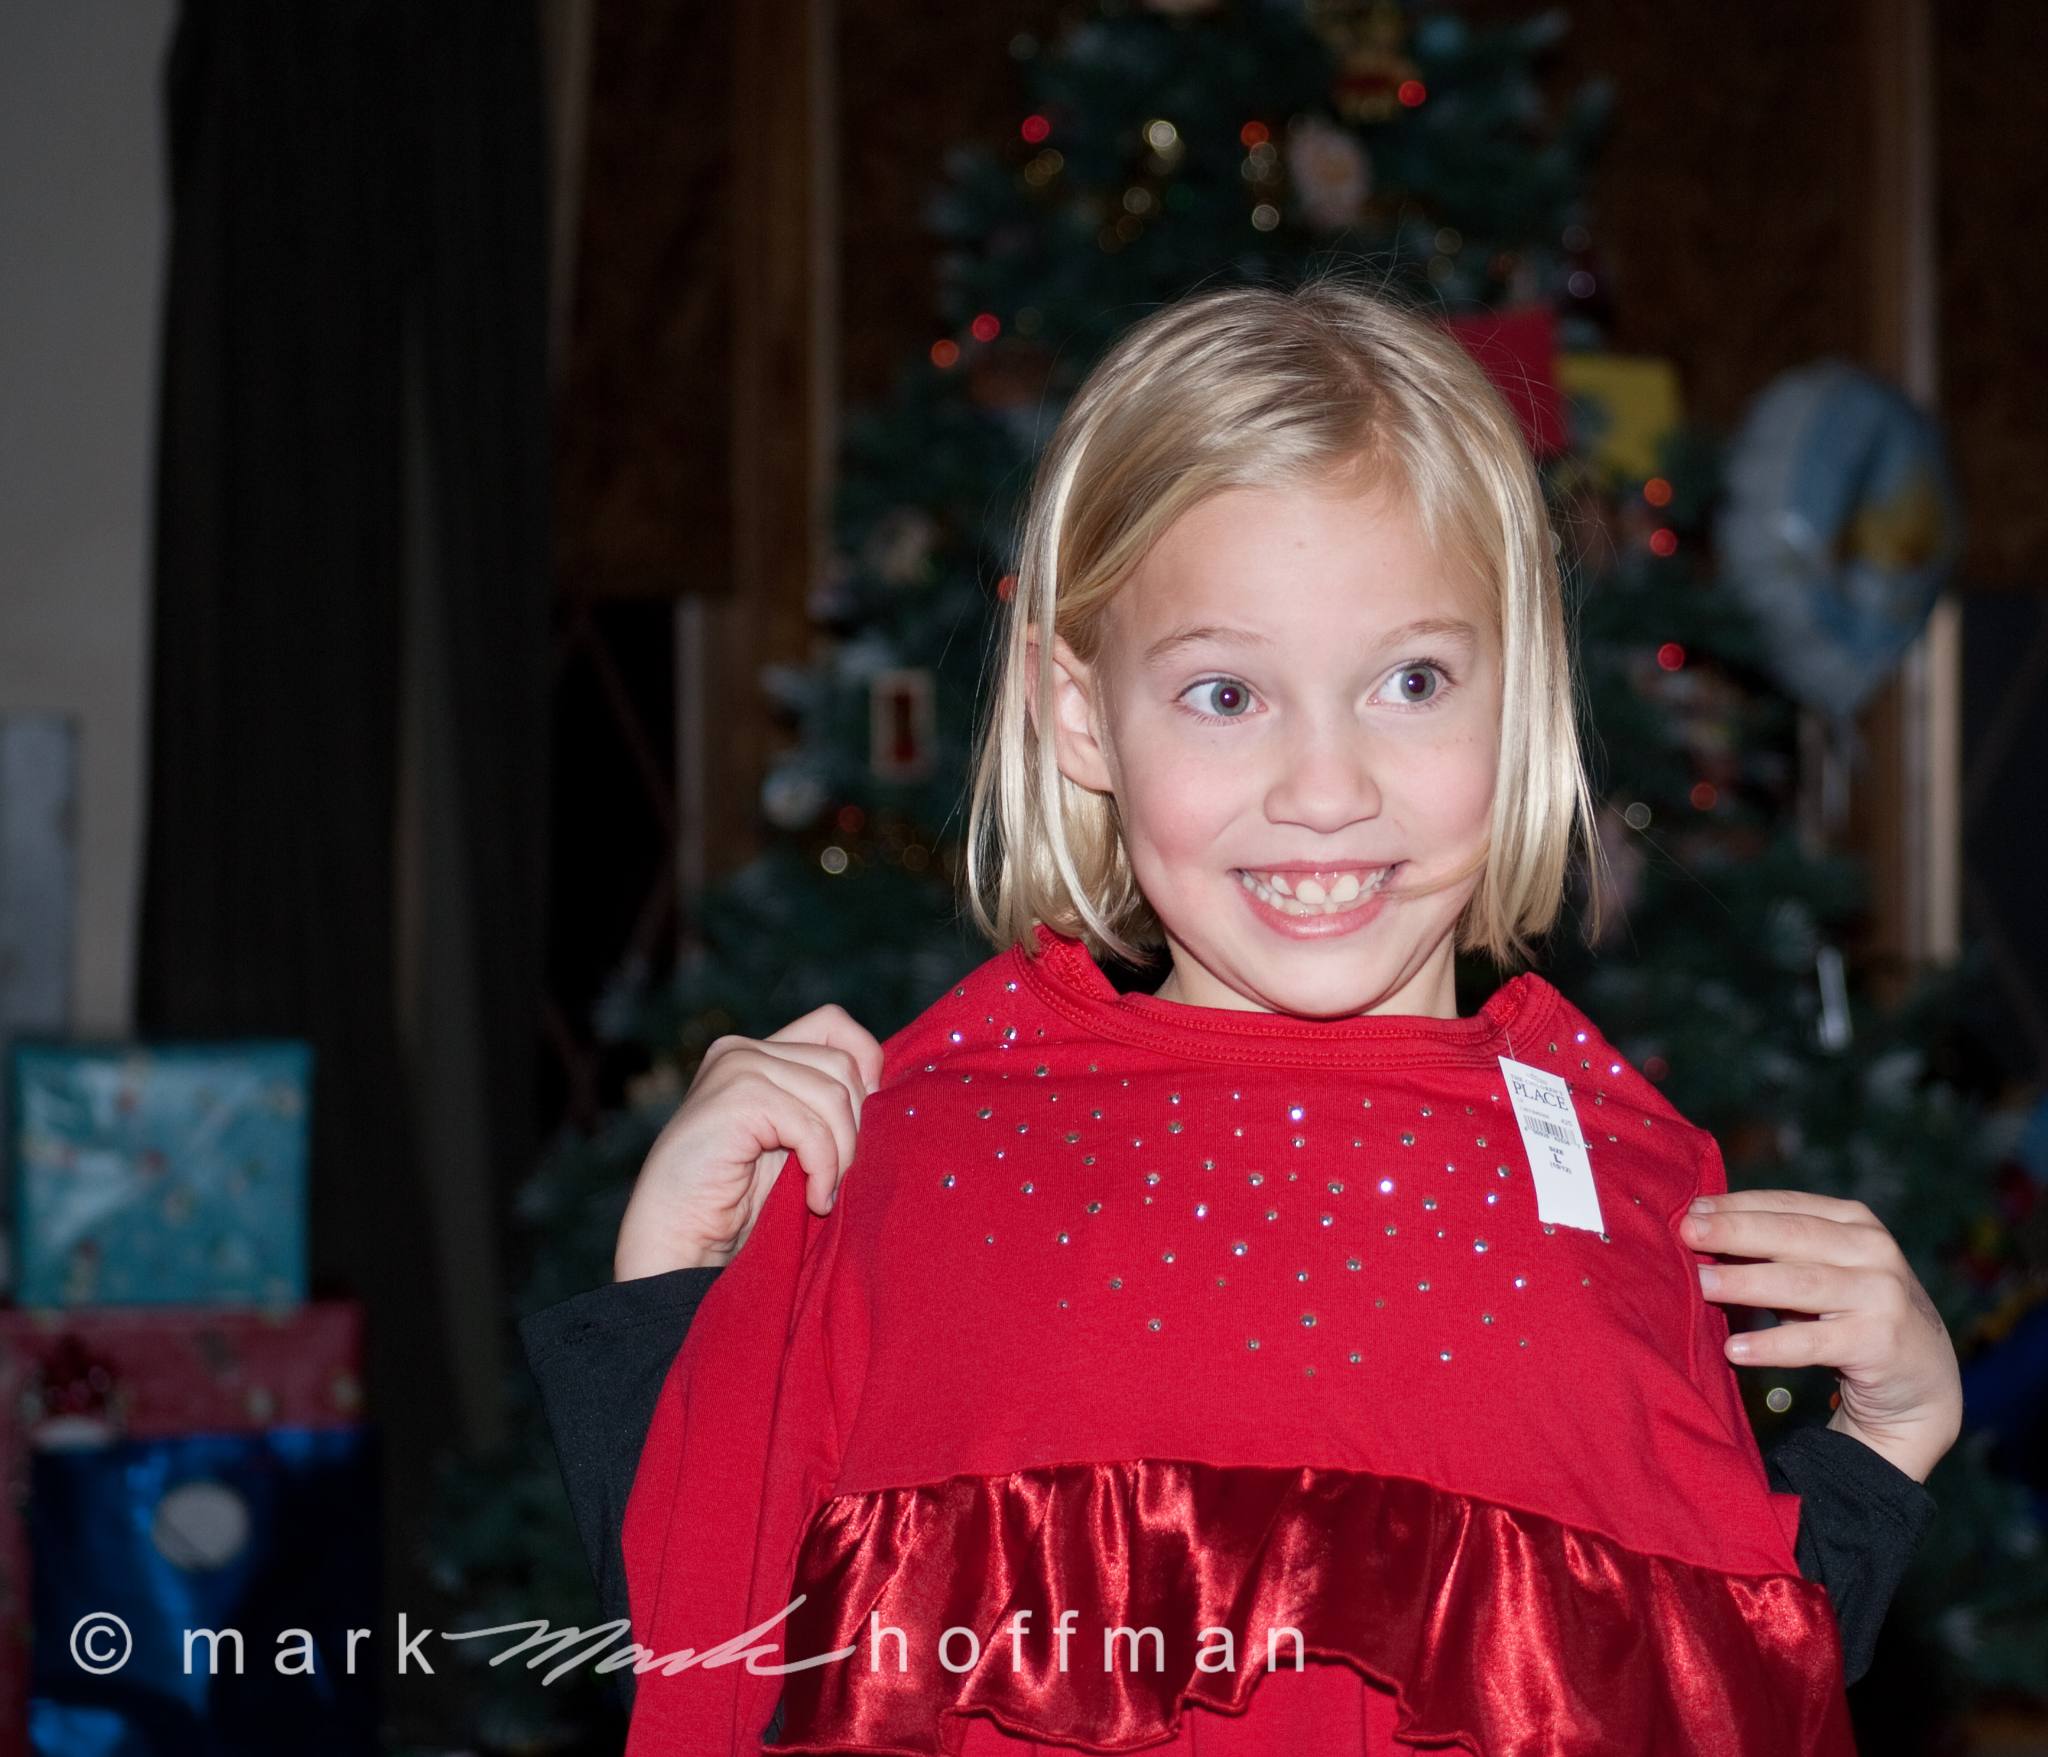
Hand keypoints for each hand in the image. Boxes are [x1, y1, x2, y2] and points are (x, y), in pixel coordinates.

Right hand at [613, 1004, 885, 1281]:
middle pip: (842, 1063)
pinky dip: (825, 1168)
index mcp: (756, 1054)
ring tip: (825, 1194)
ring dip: (843, 1154)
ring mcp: (735, 1068)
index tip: (866, 1127)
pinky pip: (812, 1126)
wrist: (676, 1247)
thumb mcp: (792, 1145)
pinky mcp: (736, 1097)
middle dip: (856, 1125)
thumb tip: (889, 1089)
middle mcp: (741, 1050)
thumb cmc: (736, 1207)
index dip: (866, 1066)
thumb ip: (823, 1108)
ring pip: (834, 1093)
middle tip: (842, 1177)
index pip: (834, 1025)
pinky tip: (815, 1199)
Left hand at [1681, 1189, 1961, 1482]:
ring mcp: (1882, 1296)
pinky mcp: (1881, 1343)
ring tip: (1701, 1285)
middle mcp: (1874, 1251)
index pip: (1786, 1206)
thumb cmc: (1849, 1314)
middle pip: (1791, 1236)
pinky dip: (1772, 1345)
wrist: (1921, 1380)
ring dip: (1745, 1283)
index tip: (1689, 1209)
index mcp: (1854, 1223)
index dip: (1736, 1205)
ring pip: (1800, 1284)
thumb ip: (1773, 1251)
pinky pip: (1814, 1343)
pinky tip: (1735, 1350)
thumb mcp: (1818, 1272)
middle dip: (1734, 1232)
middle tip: (1686, 1233)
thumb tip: (1697, 1230)